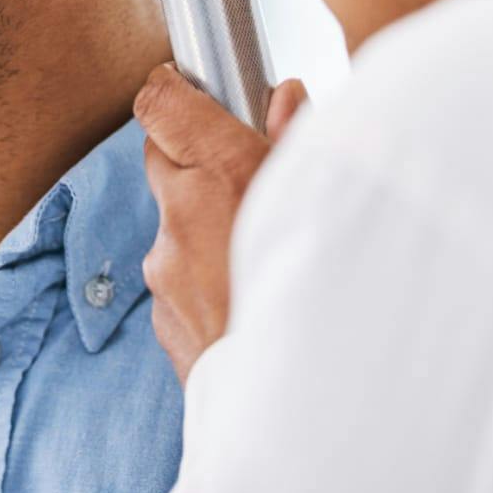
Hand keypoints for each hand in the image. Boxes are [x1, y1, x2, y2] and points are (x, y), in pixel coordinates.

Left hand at [134, 63, 306, 383]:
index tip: (179, 86)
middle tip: (236, 169)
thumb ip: (296, 138)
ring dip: (201, 225)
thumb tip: (284, 96)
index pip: (159, 103)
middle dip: (190, 156)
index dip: (166, 90)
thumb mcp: (329, 198)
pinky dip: (202, 276)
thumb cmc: (333, 292)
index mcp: (222, 170)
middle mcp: (181, 212)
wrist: (309, 406)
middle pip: (160, 157)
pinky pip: (176, 277)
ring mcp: (165, 266)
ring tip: (255, 250)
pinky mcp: (162, 314)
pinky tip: (245, 296)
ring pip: (172, 223)